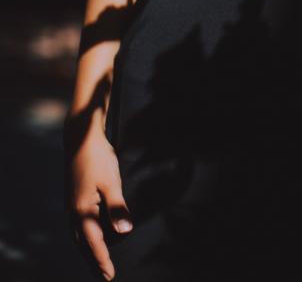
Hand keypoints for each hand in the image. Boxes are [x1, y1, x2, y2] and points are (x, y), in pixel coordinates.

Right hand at [64, 121, 132, 279]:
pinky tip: (96, 233)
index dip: (102, 260)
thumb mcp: (112, 182)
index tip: (109, 276)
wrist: (81, 138)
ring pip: (80, 236)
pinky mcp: (74, 200)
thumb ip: (118, 208)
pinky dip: (88, 234)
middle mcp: (73, 212)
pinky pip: (79, 225)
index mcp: (82, 211)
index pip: (94, 243)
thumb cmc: (98, 158)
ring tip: (102, 257)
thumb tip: (125, 231)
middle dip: (95, 259)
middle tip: (105, 275)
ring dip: (91, 247)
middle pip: (84, 245)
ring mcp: (71, 206)